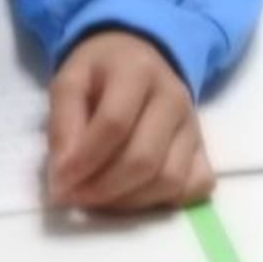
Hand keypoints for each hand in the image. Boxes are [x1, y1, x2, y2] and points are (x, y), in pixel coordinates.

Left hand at [47, 30, 215, 212]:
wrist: (138, 60)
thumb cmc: (99, 74)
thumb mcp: (70, 82)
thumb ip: (61, 124)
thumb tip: (64, 174)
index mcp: (138, 71)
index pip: (114, 124)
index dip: (85, 159)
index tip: (59, 182)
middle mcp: (174, 97)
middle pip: (144, 159)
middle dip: (103, 188)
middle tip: (74, 196)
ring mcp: (194, 126)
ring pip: (170, 180)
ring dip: (128, 201)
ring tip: (98, 198)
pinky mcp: (204, 149)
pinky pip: (196, 186)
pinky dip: (164, 201)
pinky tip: (133, 196)